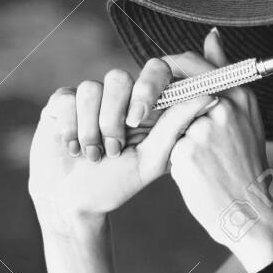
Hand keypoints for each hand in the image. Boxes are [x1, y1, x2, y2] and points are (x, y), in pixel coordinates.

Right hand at [27, 54, 216, 231]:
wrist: (73, 202)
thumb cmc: (117, 184)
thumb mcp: (152, 159)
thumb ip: (177, 125)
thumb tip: (209, 95)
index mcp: (146, 105)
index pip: (155, 70)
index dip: (148, 86)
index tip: (138, 118)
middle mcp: (119, 96)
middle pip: (118, 77)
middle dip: (113, 116)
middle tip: (115, 147)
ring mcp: (90, 97)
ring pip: (91, 88)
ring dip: (91, 129)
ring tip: (95, 156)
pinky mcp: (62, 103)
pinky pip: (67, 98)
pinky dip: (71, 128)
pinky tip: (73, 149)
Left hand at [167, 29, 272, 257]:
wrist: (248, 211)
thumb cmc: (241, 164)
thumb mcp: (242, 116)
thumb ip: (222, 74)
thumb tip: (211, 36)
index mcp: (238, 94)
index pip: (187, 61)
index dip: (162, 74)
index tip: (154, 91)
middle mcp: (224, 106)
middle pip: (168, 85)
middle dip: (148, 98)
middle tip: (140, 117)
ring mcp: (205, 128)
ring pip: (161, 117)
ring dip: (156, 131)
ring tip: (176, 150)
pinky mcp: (188, 152)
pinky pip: (161, 144)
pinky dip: (163, 156)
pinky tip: (180, 171)